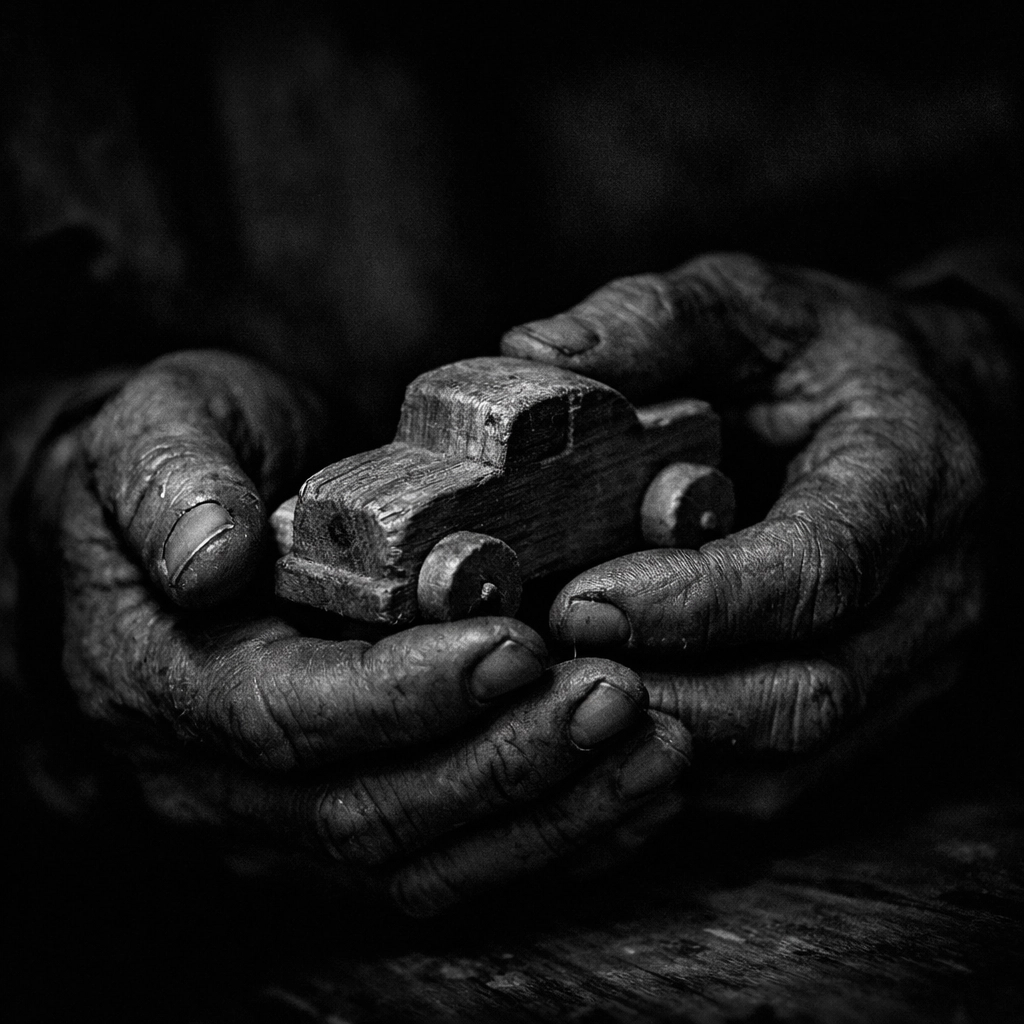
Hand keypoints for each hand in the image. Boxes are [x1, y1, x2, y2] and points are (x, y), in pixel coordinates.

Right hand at [21, 350, 689, 913]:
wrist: (180, 534)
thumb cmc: (182, 468)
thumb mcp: (151, 435)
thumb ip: (171, 485)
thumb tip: (212, 561)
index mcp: (164, 679)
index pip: (287, 716)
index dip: (405, 694)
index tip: (515, 643)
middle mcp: (220, 777)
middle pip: (368, 812)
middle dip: (503, 762)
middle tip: (614, 695)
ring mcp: (284, 818)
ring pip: (421, 862)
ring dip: (548, 815)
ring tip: (653, 747)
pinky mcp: (348, 823)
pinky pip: (451, 864)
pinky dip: (552, 838)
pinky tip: (633, 791)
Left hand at [502, 253, 985, 773]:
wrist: (932, 402)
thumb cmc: (834, 354)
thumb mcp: (753, 303)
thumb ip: (655, 320)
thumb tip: (530, 349)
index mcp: (913, 480)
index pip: (815, 570)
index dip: (693, 602)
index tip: (577, 603)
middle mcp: (933, 591)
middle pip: (804, 690)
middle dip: (664, 689)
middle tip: (544, 664)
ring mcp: (914, 661)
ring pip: (790, 753)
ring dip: (665, 737)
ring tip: (559, 695)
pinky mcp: (879, 701)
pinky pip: (782, 775)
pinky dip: (687, 762)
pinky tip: (609, 720)